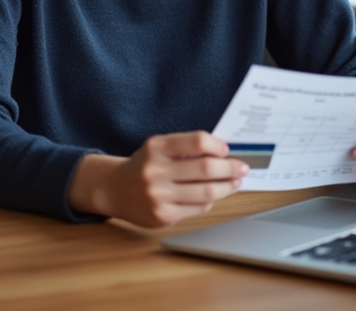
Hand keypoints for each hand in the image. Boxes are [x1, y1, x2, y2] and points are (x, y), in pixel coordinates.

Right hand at [69, 131, 248, 227]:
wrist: (113, 189)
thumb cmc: (144, 165)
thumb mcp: (159, 148)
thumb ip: (186, 147)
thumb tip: (225, 153)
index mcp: (156, 147)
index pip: (197, 141)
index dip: (218, 146)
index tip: (226, 149)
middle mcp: (155, 171)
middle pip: (206, 169)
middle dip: (230, 168)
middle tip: (242, 167)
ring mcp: (158, 195)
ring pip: (206, 193)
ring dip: (227, 187)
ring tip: (235, 182)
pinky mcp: (162, 215)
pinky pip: (197, 209)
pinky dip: (210, 201)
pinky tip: (214, 195)